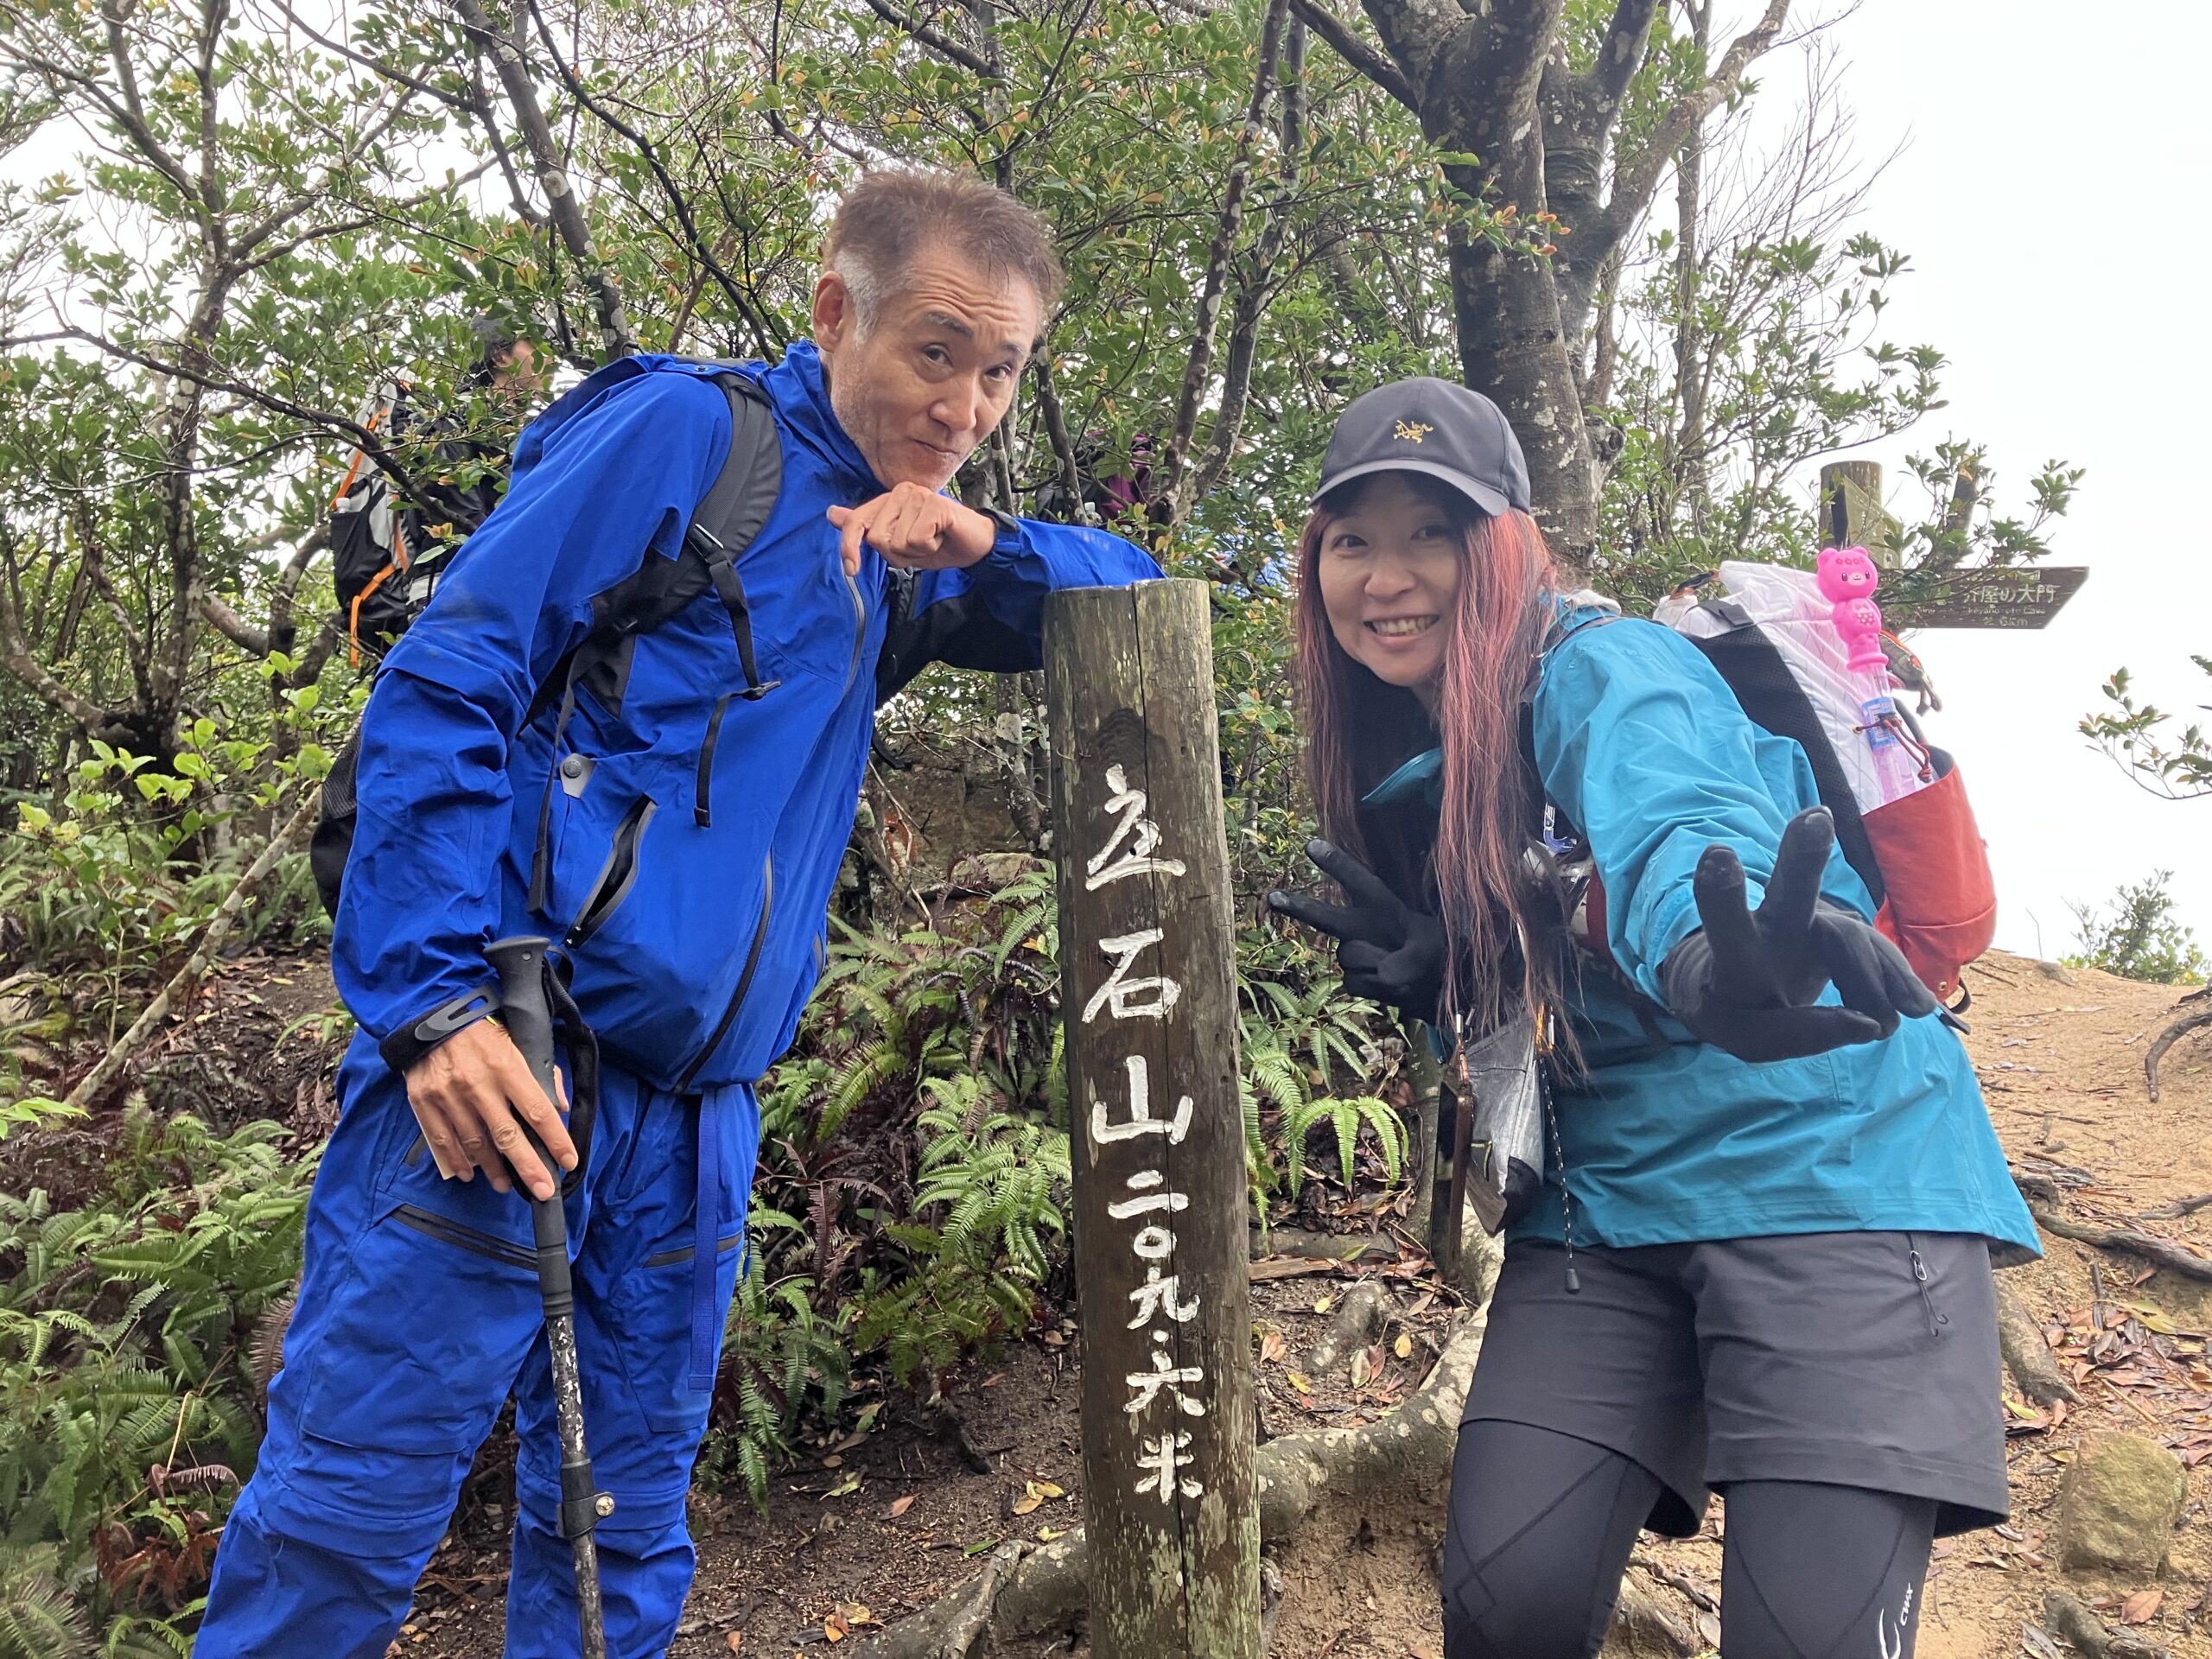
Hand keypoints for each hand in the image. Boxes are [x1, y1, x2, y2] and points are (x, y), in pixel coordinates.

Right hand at [403, 1017, 575, 1200]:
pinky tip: (471, 1173)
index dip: (556, 1140)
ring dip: (494, 1169)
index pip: (538, 1111)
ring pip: (476, 1144)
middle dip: (529, 1167)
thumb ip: (540, 1073)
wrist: (430, 1015)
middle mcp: (479, 1085)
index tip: (569, 1161)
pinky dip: (458, 1161)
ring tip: (507, 1185)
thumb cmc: (481, 1030)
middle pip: (508, 1136)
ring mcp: (449, 1096)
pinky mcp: (425, 1102)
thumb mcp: (517, 1041)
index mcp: (506, 1067)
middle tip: (543, 1190)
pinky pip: (444, 1140)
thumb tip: (557, 1106)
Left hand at [827, 484, 996, 577]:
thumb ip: (865, 528)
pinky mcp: (934, 504)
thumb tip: (831, 513)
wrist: (975, 546)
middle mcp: (901, 491)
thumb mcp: (897, 544)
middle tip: (920, 546)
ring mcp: (918, 495)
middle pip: (876, 537)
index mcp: (888, 499)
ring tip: (933, 541)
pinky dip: (929, 548)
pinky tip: (942, 536)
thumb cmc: (937, 543)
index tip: (852, 570)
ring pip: (897, 541)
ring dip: (916, 553)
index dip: (850, 547)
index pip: (857, 522)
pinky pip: (916, 539)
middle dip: (897, 554)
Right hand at [1267, 839, 1446, 1024]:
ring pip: (1350, 957)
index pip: (1358, 881)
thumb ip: (1411, 961)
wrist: (1429, 985)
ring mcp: (1351, 952)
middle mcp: (1359, 926)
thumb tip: (1385, 975)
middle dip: (1298, 906)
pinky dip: (1376, 988)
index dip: (1336, 863)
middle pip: (1324, 916)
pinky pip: (1355, 982)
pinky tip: (1390, 986)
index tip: (1311, 845)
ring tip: (1402, 971)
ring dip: (1376, 966)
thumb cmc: (1432, 953)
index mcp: (1381, 906)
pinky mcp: (1351, 978)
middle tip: (1273, 896)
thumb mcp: (1431, 952)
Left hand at [1662, 806, 1937, 1063]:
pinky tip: (1917, 1006)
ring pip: (1849, 939)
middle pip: (1792, 889)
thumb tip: (1870, 1024)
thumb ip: (1795, 1035)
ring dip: (1870, 981)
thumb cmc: (1741, 1006)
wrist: (1747, 984)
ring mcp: (1816, 923)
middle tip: (1814, 821)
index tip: (1719, 853)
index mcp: (1733, 949)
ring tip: (1887, 1024)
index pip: (1726, 923)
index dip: (1721, 893)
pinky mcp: (1849, 934)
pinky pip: (1879, 956)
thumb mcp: (1747, 1034)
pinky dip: (1896, 982)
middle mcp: (1775, 923)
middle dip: (1803, 856)